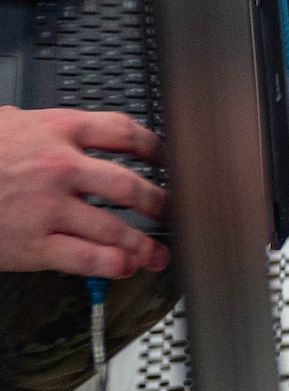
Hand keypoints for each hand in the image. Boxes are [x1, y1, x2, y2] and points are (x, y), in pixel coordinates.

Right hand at [0, 106, 169, 276]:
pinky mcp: (32, 245)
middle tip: (170, 210)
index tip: (168, 159)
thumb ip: (43, 124)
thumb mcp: (9, 123)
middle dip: (158, 202)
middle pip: (130, 185)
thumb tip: (63, 124)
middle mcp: (62, 167)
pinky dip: (111, 264)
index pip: (127, 133)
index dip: (156, 148)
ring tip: (157, 252)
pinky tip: (126, 267)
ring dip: (143, 242)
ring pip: (113, 227)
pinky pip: (84, 257)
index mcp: (60, 129)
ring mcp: (49, 208)